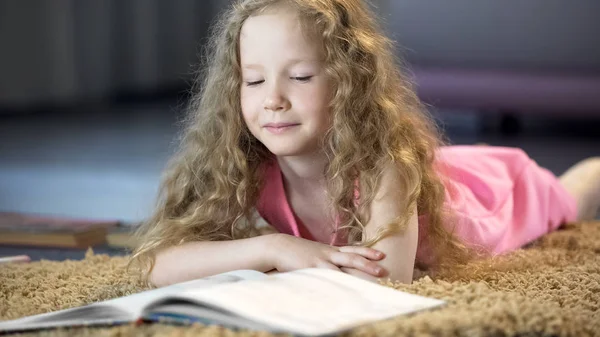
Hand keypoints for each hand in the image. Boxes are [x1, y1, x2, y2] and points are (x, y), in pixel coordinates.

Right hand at [268, 234, 385, 276]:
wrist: (278, 246)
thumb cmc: (296, 252)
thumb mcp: (314, 253)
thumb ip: (325, 259)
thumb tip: (334, 267)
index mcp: (329, 250)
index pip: (352, 250)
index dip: (367, 252)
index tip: (381, 255)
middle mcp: (328, 254)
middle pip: (352, 258)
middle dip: (368, 264)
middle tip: (383, 270)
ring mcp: (320, 261)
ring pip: (342, 269)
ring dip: (356, 276)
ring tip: (366, 283)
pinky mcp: (310, 269)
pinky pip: (326, 279)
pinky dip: (335, 286)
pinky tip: (344, 293)